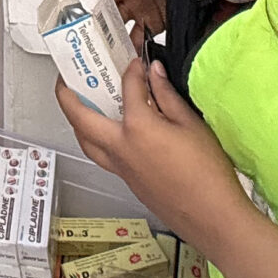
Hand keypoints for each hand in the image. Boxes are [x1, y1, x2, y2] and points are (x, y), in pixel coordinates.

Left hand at [56, 61, 247, 256]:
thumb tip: (154, 73)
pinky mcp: (127, 181)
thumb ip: (167, 95)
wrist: (211, 216)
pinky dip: (95, 140)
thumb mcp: (191, 124)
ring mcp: (120, 167)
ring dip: (76, 121)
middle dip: (67, 94)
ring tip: (79, 105)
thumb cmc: (207, 173)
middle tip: (66, 79)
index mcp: (137, 127)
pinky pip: (100, 156)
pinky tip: (109, 133)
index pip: (128, 86)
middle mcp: (120, 147)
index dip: (133, 69)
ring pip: (84, 140)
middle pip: (79, 116)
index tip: (138, 61)